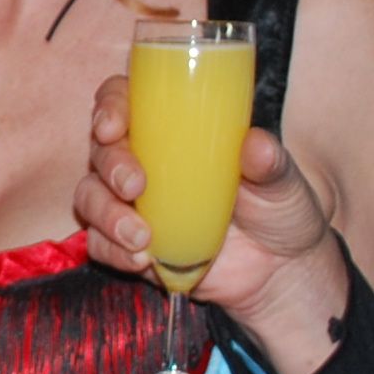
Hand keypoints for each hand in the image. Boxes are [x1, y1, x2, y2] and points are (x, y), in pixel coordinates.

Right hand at [74, 75, 353, 373]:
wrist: (280, 272)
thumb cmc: (279, 210)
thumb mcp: (284, 182)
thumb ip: (271, 164)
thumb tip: (256, 146)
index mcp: (175, 130)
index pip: (125, 101)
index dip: (109, 106)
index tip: (115, 125)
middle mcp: (145, 160)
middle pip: (101, 149)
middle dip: (110, 165)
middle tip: (135, 187)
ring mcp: (133, 204)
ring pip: (90, 196)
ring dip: (106, 215)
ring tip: (142, 239)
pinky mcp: (131, 244)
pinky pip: (99, 243)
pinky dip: (112, 250)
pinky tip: (141, 260)